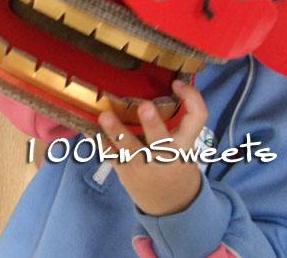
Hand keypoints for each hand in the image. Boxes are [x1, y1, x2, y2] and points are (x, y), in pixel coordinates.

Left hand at [98, 80, 207, 216]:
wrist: (171, 203)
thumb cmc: (177, 162)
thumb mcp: (185, 144)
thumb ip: (177, 121)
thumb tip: (165, 83)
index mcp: (185, 143)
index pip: (198, 118)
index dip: (192, 98)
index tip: (177, 83)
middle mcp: (166, 154)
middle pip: (161, 138)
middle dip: (153, 124)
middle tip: (145, 107)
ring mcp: (144, 165)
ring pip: (129, 148)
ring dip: (115, 131)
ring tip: (104, 115)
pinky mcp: (125, 171)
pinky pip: (110, 156)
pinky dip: (98, 141)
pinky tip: (87, 128)